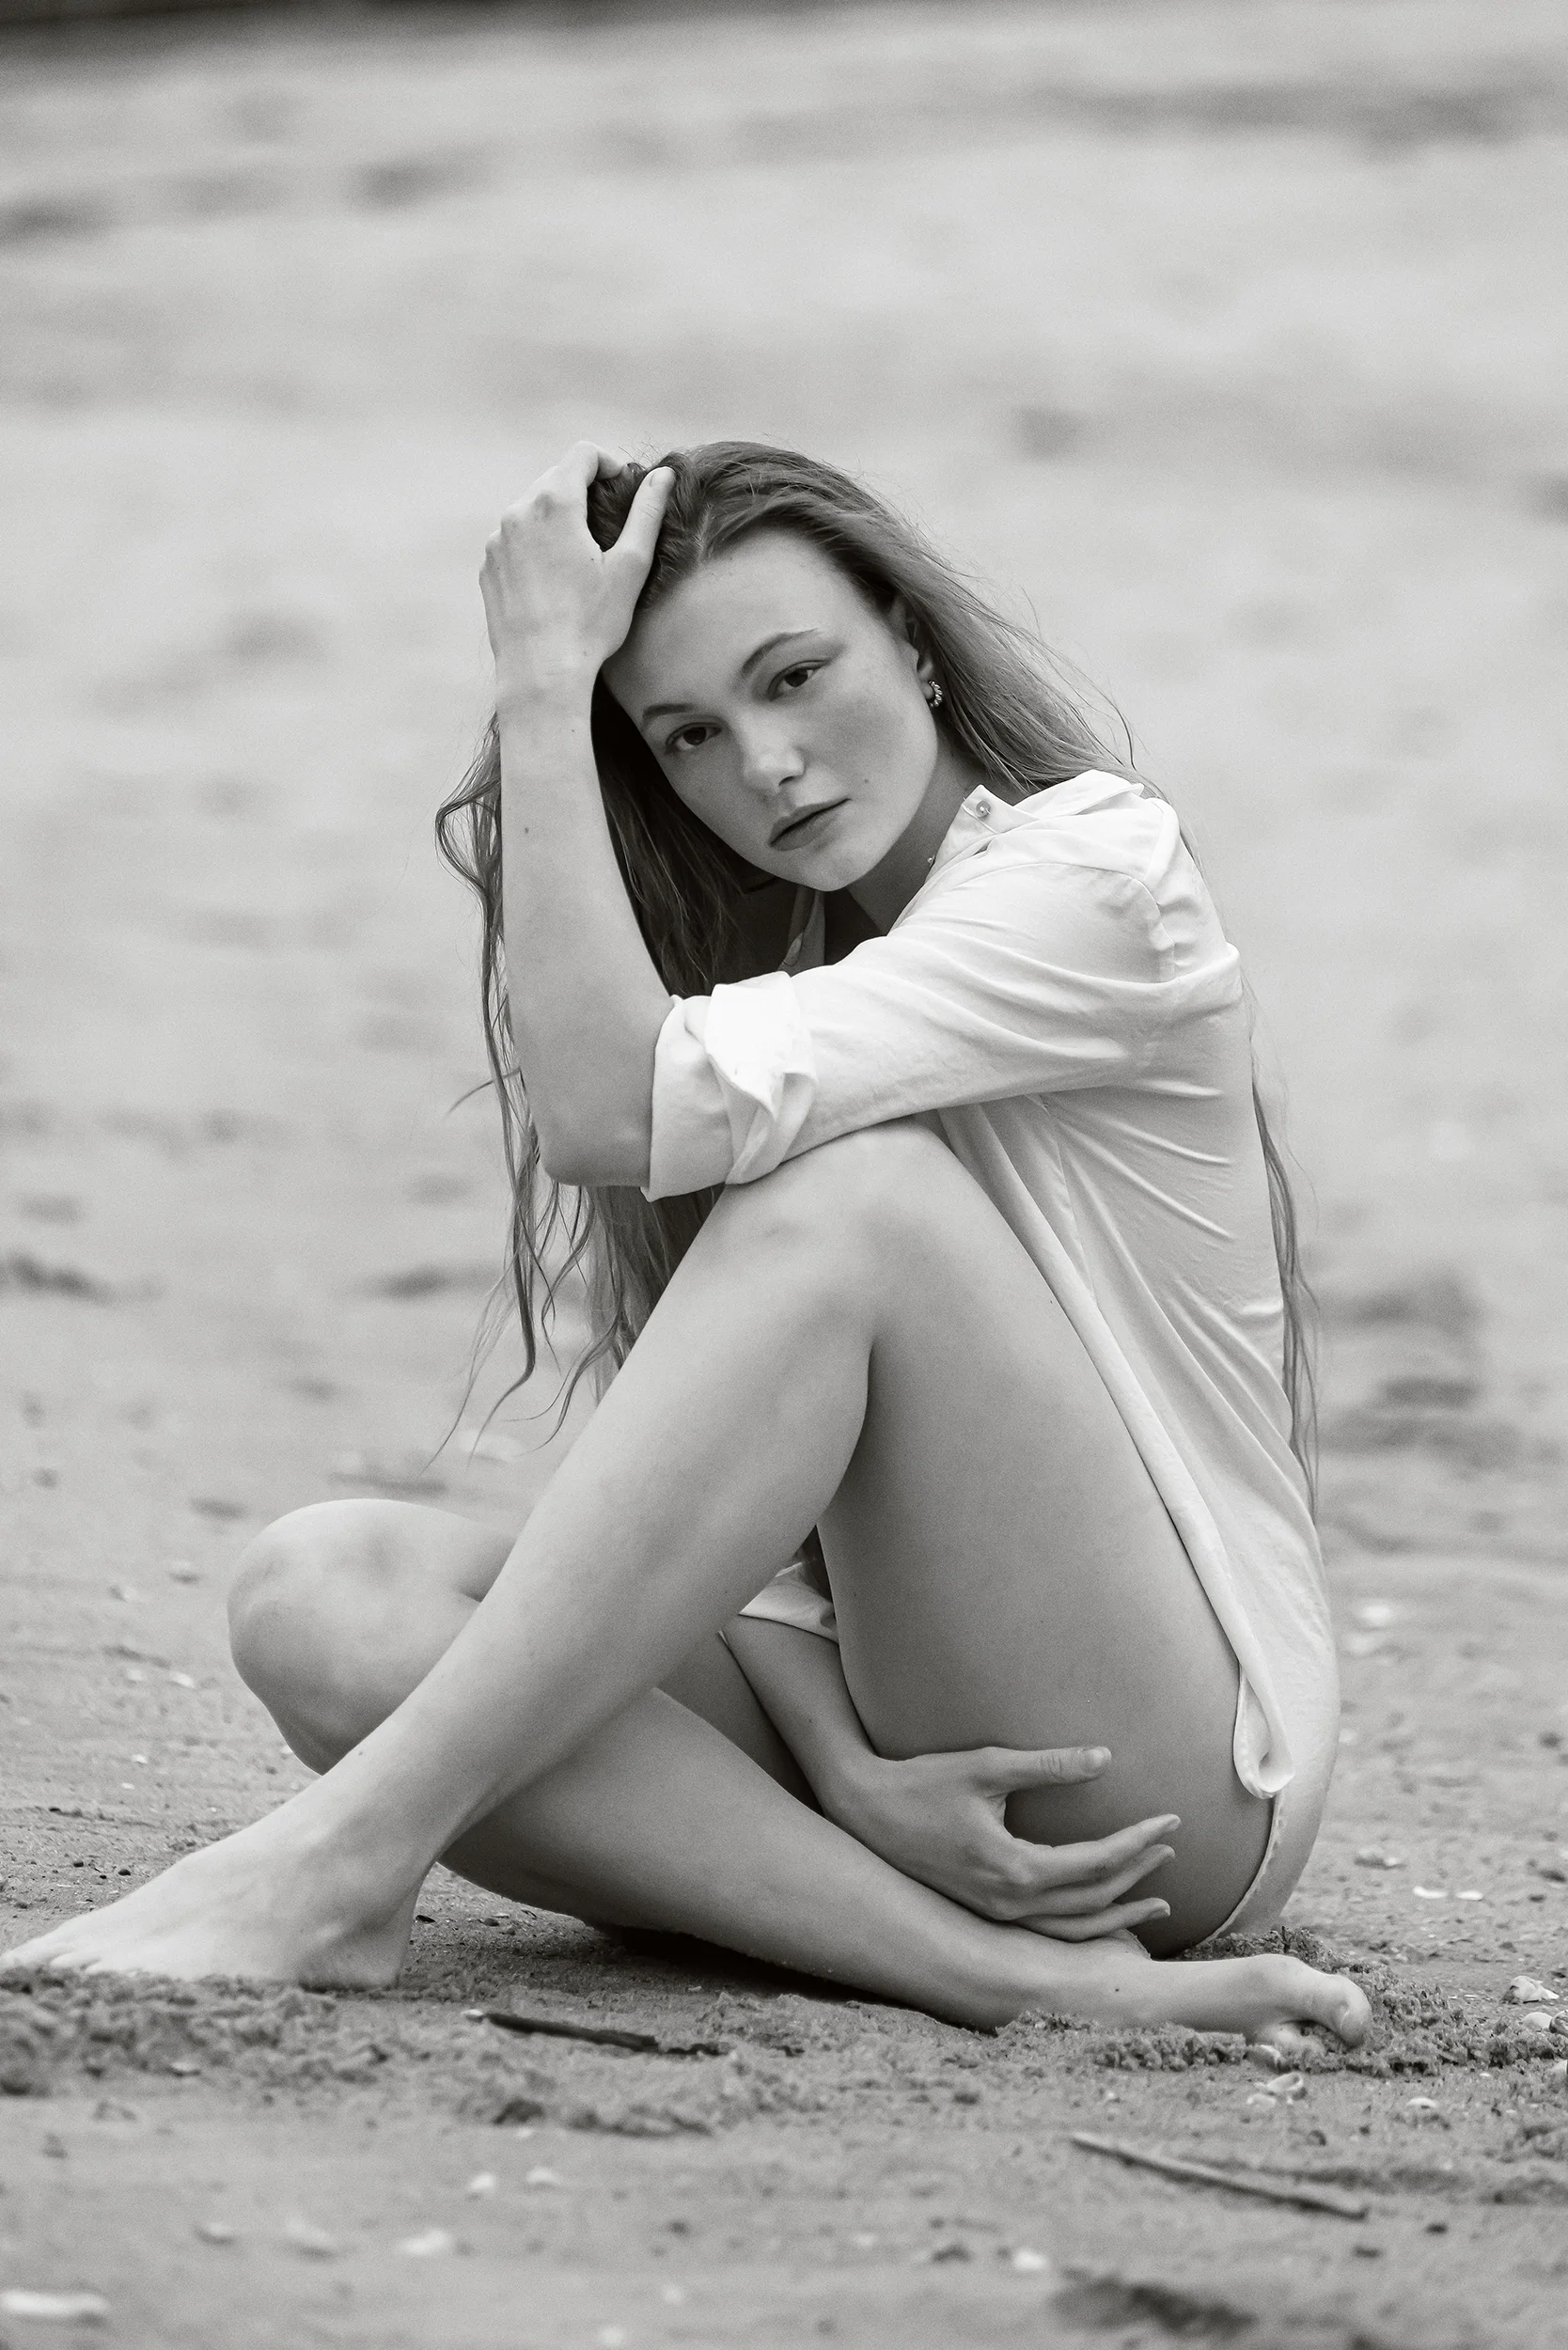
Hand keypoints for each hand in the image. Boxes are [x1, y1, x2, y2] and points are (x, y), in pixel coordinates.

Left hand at [481, 441, 672, 701]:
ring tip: (581, 557)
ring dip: (558, 518)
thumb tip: (663, 476)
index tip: (622, 485)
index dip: (608, 462)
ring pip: (532, 508)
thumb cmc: (591, 624)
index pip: (582, 454)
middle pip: (555, 478)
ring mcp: (498, 540)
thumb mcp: (631, 566)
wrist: (541, 673)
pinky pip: (514, 539)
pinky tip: (554, 580)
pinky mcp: (488, 565)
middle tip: (608, 525)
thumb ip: (647, 513)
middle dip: (583, 491)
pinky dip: (535, 544)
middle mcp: (519, 511)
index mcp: (555, 503)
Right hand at [822, 1744, 1177, 1941]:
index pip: (1096, 1862)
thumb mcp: (986, 1765)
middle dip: (1137, 1874)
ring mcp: (995, 1915)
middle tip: (1171, 1848)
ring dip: (1118, 1912)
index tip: (1170, 1818)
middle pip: (1092, 1899)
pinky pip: (1049, 1930)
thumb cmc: (924, 1782)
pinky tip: (1105, 1916)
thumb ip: (1048, 1765)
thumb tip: (1105, 1757)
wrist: (865, 1811)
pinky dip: (1085, 1927)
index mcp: (1014, 1869)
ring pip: (1073, 1926)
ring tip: (1159, 1902)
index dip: (1137, 1840)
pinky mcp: (985, 1912)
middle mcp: (1008, 1903)